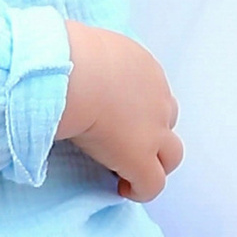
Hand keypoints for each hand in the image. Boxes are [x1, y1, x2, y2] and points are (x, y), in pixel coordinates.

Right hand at [59, 22, 183, 201]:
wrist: (71, 76)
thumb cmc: (65, 56)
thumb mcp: (84, 48)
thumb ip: (89, 59)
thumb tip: (70, 69)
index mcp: (142, 67)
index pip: (151, 91)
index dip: (136, 109)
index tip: (115, 118)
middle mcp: (156, 97)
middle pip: (168, 120)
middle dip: (153, 133)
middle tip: (125, 143)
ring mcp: (153, 130)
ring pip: (171, 155)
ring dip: (154, 162)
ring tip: (129, 171)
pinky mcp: (140, 157)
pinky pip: (153, 184)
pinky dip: (141, 188)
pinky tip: (123, 189)